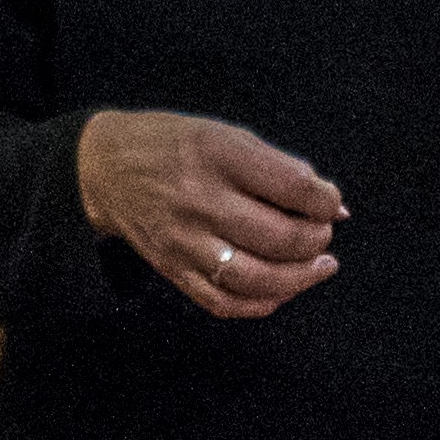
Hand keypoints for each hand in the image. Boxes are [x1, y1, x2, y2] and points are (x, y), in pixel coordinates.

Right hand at [78, 107, 345, 322]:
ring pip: (256, 278)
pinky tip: (281, 291)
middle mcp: (200, 200)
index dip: (325, 201)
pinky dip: (261, 303)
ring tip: (318, 267)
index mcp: (218, 155)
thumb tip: (334, 207)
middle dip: (315, 240)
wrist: (105, 169)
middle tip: (321, 234)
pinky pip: (223, 302)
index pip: (292, 187)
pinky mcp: (173, 270)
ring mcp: (184, 241)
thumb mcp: (227, 135)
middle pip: (279, 237)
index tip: (330, 204)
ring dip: (299, 278)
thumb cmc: (175, 147)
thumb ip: (281, 169)